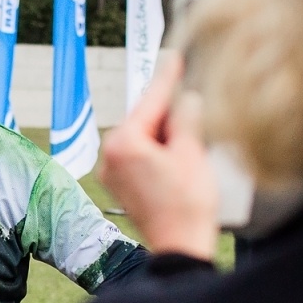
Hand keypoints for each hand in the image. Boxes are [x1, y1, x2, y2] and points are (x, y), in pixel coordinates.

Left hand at [98, 53, 218, 260]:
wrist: (180, 245)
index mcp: (123, 142)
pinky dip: (158, 150)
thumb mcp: (192, 151)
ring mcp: (111, 172)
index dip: (168, 79)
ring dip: (166, 133)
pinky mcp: (120, 185)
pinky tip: (179, 156)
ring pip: (143, 138)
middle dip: (169, 112)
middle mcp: (109, 155)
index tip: (175, 57)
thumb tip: (186, 98)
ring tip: (191, 140)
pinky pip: (139, 156)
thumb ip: (185, 117)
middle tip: (193, 102)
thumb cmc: (187, 203)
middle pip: (144, 119)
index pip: (151, 101)